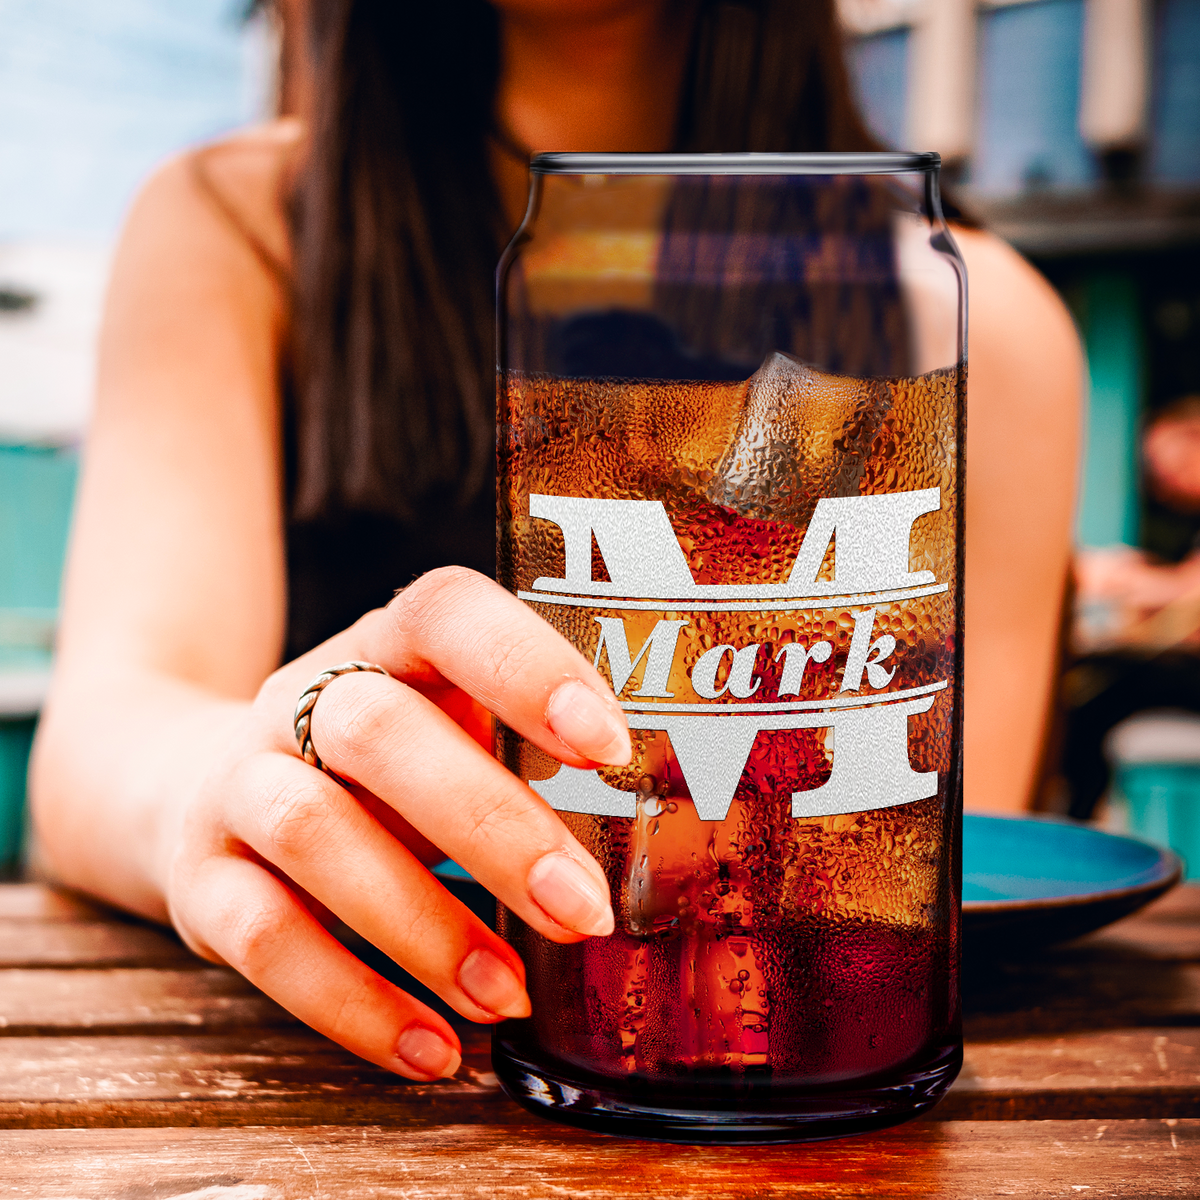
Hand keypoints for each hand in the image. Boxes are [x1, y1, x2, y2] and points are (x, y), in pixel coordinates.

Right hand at [163, 567, 630, 1079]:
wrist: (199, 787)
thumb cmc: (378, 766)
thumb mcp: (446, 730)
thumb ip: (526, 758)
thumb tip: (662, 840)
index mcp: (388, 646)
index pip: (447, 612)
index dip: (526, 666)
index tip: (609, 745)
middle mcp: (302, 698)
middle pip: (379, 731)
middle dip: (492, 826)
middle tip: (582, 912)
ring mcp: (239, 782)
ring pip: (315, 831)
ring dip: (423, 926)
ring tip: (507, 994)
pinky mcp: (200, 877)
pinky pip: (262, 938)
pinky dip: (352, 1003)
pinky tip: (433, 1047)